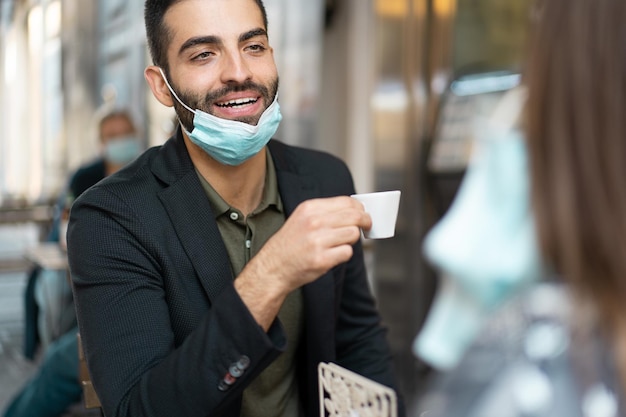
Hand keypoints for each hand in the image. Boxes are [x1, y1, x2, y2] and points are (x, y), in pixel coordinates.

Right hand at [235, 196, 370, 328]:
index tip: (363, 213)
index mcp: (310, 208)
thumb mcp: (301, 219)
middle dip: (365, 222)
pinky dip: (344, 255)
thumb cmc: (289, 245)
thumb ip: (325, 212)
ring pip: (353, 234)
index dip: (360, 208)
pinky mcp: (322, 259)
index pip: (347, 202)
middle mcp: (314, 222)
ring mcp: (318, 241)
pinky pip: (347, 252)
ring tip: (339, 244)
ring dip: (351, 240)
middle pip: (355, 216)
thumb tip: (353, 210)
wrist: (273, 268)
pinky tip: (332, 255)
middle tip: (366, 226)